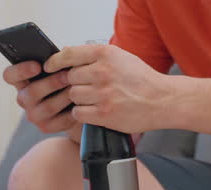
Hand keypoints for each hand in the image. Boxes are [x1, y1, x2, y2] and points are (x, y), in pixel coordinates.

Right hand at [3, 61, 76, 134]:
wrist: (79, 105)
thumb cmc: (66, 80)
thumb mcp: (60, 67)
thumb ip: (58, 59)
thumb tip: (64, 51)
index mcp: (22, 80)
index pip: (9, 75)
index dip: (20, 70)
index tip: (37, 66)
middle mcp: (23, 98)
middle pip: (31, 92)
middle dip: (51, 83)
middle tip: (67, 75)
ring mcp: (34, 115)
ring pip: (48, 106)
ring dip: (64, 96)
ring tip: (78, 87)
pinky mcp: (46, 127)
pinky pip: (59, 120)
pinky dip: (72, 111)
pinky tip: (82, 103)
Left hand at [46, 44, 172, 133]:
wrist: (162, 100)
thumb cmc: (142, 80)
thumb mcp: (121, 58)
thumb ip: (96, 56)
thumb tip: (67, 56)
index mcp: (106, 54)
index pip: (69, 54)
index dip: (55, 61)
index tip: (49, 67)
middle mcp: (102, 72)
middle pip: (70, 78)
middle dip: (76, 84)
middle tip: (89, 88)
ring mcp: (103, 94)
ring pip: (73, 96)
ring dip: (80, 100)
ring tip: (95, 100)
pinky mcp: (104, 114)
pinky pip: (78, 113)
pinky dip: (82, 114)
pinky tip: (94, 111)